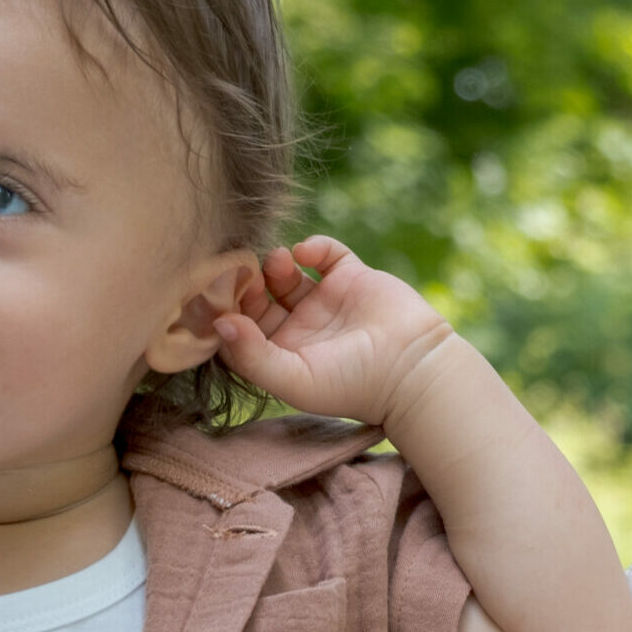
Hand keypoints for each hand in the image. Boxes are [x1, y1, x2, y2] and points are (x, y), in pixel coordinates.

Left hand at [210, 236, 464, 428]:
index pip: (240, 328)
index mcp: (282, 354)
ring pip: (285, 273)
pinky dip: (313, 246)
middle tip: (244, 273)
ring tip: (278, 263)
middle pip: (257, 297)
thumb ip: (251, 356)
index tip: (219, 295)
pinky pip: (324, 253)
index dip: (226, 309)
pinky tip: (307, 254)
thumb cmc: (353, 385)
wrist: (413, 367)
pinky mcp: (351, 277)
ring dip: (274, 264)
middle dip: (246, 283)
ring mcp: (325, 300)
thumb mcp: (294, 379)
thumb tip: (218, 324)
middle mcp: (300, 327)